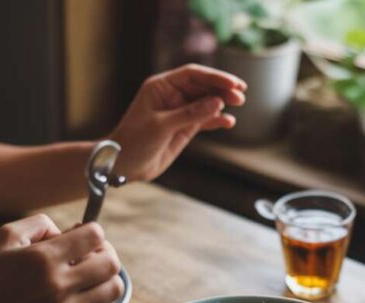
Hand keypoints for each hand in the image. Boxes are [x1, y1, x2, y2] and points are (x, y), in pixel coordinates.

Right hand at [0, 214, 123, 302]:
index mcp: (43, 258)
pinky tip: (84, 298)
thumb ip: (41, 223)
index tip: (83, 236)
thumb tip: (71, 232)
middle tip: (91, 255)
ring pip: (113, 289)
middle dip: (105, 252)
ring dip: (106, 278)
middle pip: (111, 262)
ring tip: (90, 277)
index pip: (94, 235)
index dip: (92, 231)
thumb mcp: (6, 235)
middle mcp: (57, 285)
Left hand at [110, 64, 246, 180]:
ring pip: (206, 102)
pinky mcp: (184, 128)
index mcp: (161, 87)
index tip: (233, 84)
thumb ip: (189, 114)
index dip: (215, 77)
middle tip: (241, 96)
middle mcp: (172, 96)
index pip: (193, 75)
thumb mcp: (161, 126)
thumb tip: (218, 102)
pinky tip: (228, 122)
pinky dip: (217, 120)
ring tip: (239, 105)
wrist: (123, 165)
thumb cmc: (134, 141)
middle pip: (203, 86)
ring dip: (222, 103)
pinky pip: (205, 120)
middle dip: (222, 89)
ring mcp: (179, 112)